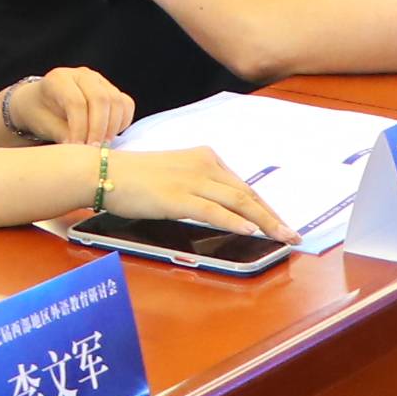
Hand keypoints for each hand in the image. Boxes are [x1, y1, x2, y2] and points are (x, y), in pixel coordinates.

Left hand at [3, 66, 132, 147]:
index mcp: (59, 79)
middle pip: (100, 99)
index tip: (77, 147)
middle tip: (93, 150)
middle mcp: (81, 75)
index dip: (79, 128)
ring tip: (101, 146)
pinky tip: (108, 136)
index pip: (76, 102)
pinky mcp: (111, 89)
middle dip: (99, 128)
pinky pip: (126, 104)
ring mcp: (99, 80)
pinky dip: (122, 122)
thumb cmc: (40, 114)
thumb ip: (63, 135)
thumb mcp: (44, 125)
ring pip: (117, 101)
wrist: (41, 103)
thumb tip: (83, 150)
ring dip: (112, 127)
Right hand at [107, 144, 290, 239]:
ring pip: (237, 202)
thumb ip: (199, 186)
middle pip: (247, 194)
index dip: (266, 206)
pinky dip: (233, 221)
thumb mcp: (174, 174)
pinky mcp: (177, 197)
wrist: (104, 172)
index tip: (280, 222)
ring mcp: (191, 180)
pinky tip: (250, 230)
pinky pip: (212, 210)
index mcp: (205, 158)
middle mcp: (204, 165)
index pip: (243, 186)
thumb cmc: (134, 176)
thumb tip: (221, 208)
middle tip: (293, 235)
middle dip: (273, 216)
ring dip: (265, 221)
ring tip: (283, 237)